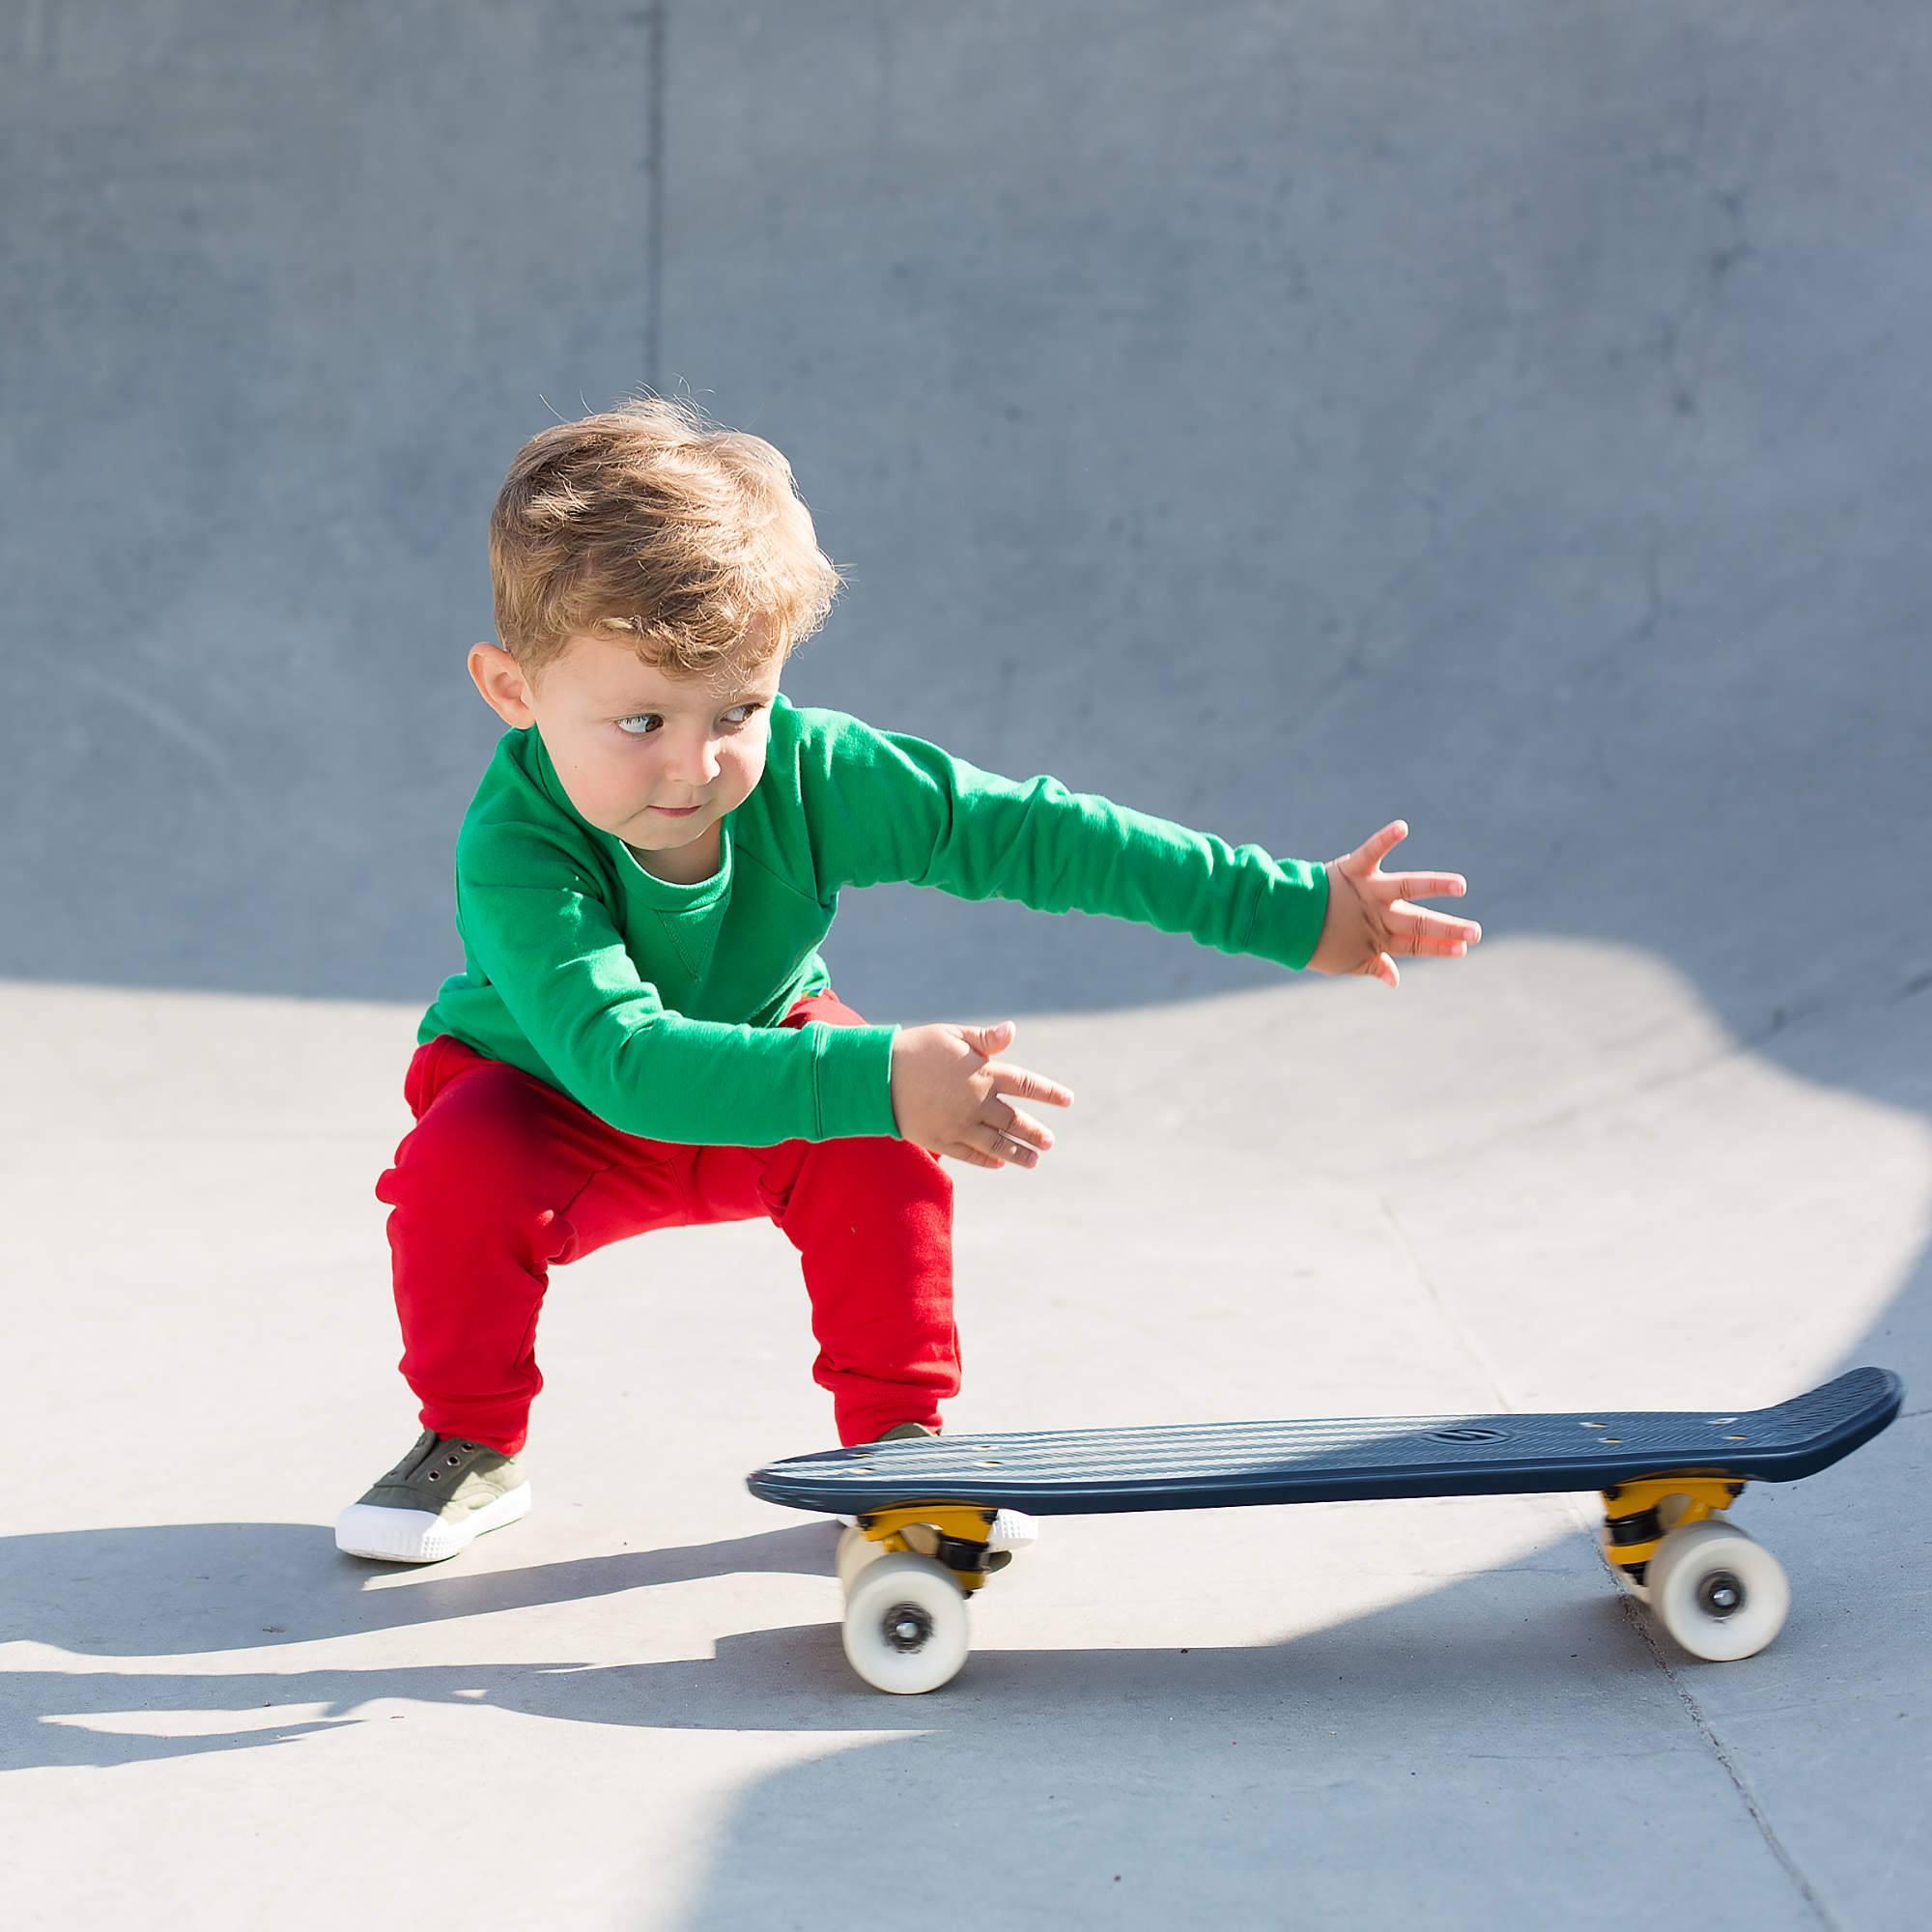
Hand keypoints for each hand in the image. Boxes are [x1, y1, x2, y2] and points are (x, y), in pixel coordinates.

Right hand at [890, 1020, 1074, 1169]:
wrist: (878, 1076)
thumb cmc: (917, 1049)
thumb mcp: (952, 1035)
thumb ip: (984, 1039)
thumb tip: (1012, 1030)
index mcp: (983, 1073)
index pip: (1025, 1084)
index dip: (1049, 1092)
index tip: (1067, 1100)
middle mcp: (976, 1102)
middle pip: (1015, 1120)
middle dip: (1035, 1132)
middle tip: (1049, 1142)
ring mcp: (960, 1124)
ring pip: (997, 1143)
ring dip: (1019, 1153)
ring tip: (1034, 1160)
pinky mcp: (941, 1139)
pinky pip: (971, 1154)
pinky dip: (988, 1159)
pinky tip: (1000, 1162)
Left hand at [1308, 820, 1481, 987]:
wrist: (1279, 921)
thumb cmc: (1313, 942)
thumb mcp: (1344, 962)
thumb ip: (1373, 967)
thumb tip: (1395, 981)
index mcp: (1377, 937)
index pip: (1416, 945)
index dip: (1439, 948)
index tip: (1463, 949)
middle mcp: (1377, 913)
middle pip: (1419, 922)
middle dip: (1448, 928)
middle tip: (1475, 932)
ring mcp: (1367, 890)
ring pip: (1408, 888)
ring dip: (1435, 886)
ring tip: (1459, 885)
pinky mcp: (1352, 869)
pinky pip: (1372, 850)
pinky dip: (1386, 838)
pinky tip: (1403, 827)